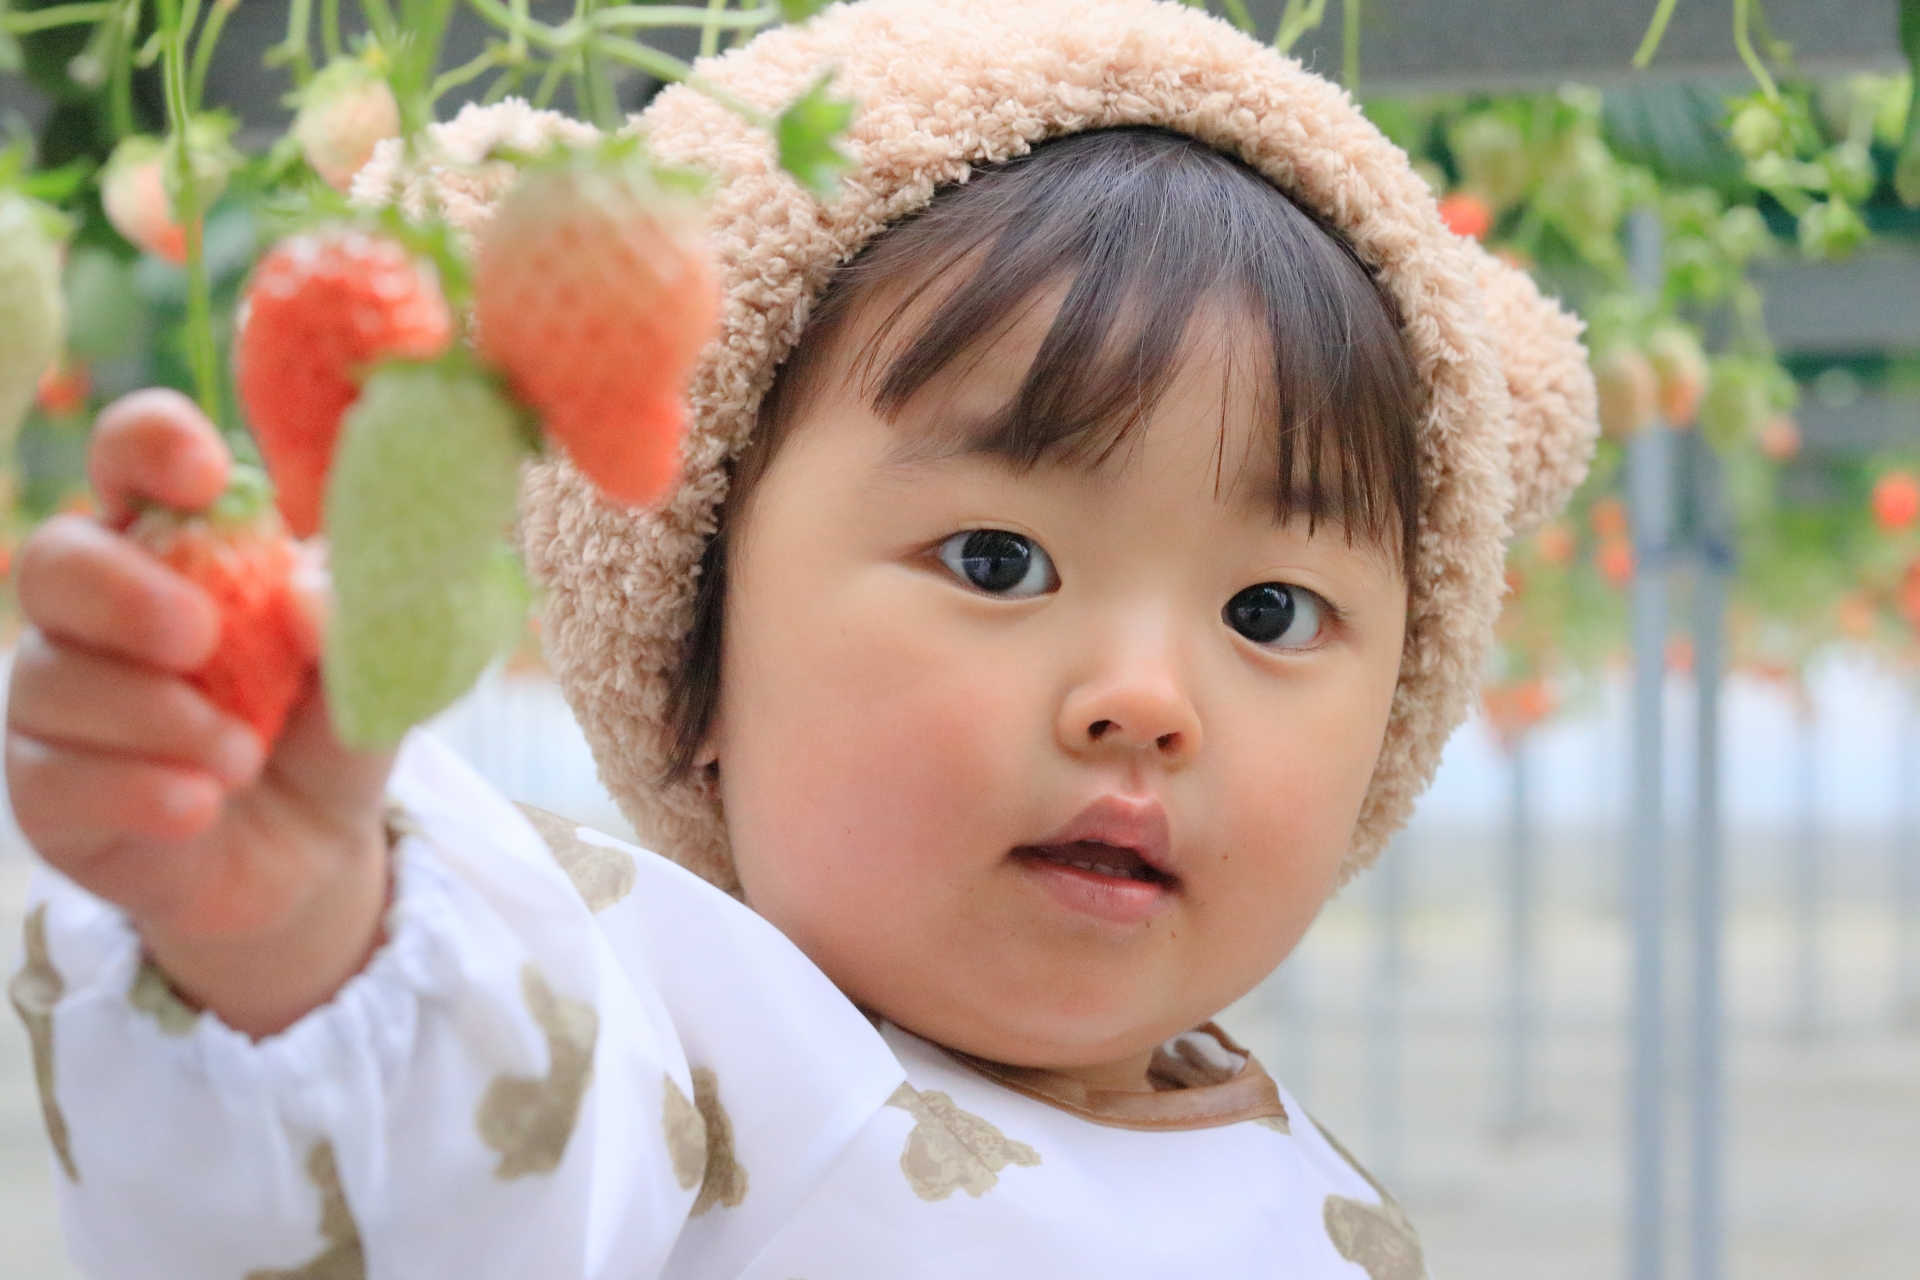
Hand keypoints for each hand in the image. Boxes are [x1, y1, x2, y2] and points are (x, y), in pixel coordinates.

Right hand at [6, 389, 396, 1036]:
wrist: (311, 850)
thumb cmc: (328, 725)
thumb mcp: (365, 667)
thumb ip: (347, 619)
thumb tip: (308, 592)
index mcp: (177, 544)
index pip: (133, 457)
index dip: (152, 445)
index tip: (207, 474)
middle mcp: (97, 609)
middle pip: (56, 560)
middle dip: (125, 592)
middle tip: (203, 636)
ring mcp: (57, 696)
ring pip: (55, 679)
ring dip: (160, 718)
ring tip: (244, 756)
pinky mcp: (41, 788)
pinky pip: (55, 776)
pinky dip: (138, 790)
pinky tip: (200, 805)